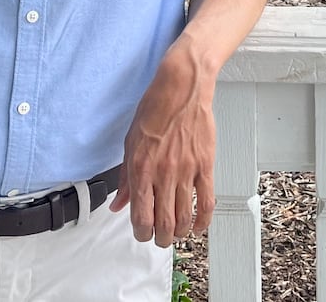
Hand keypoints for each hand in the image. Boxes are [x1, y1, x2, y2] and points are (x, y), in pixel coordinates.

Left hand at [110, 52, 216, 246]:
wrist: (181, 87)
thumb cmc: (155, 108)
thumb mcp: (130, 142)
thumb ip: (125, 178)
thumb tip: (118, 203)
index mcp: (141, 167)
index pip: (140, 215)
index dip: (141, 232)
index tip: (142, 233)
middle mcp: (163, 172)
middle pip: (164, 223)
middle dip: (161, 238)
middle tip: (161, 238)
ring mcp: (186, 170)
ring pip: (185, 217)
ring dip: (180, 232)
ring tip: (177, 232)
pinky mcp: (205, 165)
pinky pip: (206, 202)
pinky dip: (203, 220)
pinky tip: (198, 225)